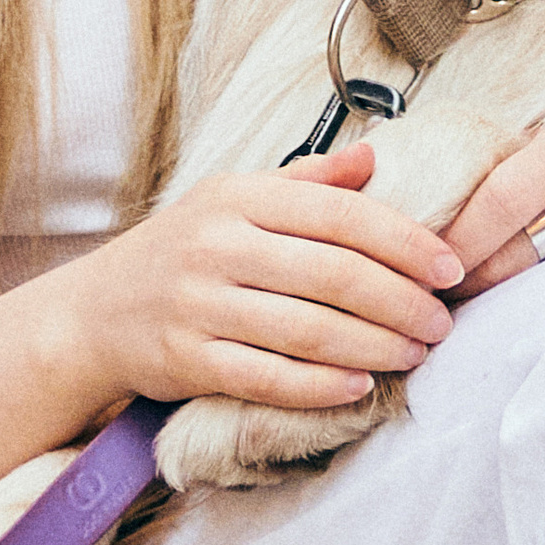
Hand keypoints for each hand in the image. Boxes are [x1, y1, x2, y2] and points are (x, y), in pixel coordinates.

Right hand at [77, 142, 461, 411]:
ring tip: (414, 354)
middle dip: (400, 302)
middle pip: (332, 275)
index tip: (450, 267)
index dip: (405, 241)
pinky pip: (265, 376)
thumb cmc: (183, 250)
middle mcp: (217, 245)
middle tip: (441, 322)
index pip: (341, 214)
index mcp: (240, 197)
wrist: (94, 312)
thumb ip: (307, 183)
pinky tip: (358, 387)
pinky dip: (318, 386)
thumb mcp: (234, 199)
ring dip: (373, 346)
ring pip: (305, 329)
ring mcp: (198, 303)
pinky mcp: (184, 358)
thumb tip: (375, 158)